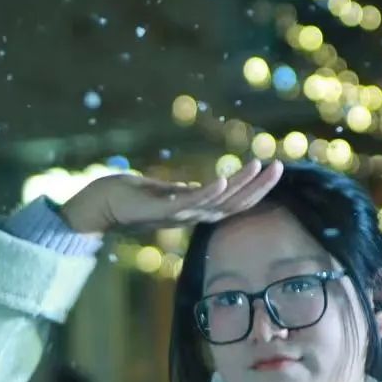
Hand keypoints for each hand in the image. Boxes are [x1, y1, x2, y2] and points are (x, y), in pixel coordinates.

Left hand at [59, 158, 284, 234]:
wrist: (101, 205)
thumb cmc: (132, 197)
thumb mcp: (170, 192)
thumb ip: (191, 191)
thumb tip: (214, 186)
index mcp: (198, 211)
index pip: (236, 202)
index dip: (257, 189)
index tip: (275, 169)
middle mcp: (193, 216)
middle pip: (235, 204)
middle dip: (259, 186)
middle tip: (280, 166)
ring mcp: (180, 214)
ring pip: (219, 202)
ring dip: (241, 185)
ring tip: (259, 165)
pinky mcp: (162, 210)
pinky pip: (190, 202)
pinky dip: (208, 191)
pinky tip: (222, 179)